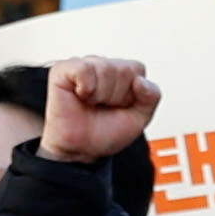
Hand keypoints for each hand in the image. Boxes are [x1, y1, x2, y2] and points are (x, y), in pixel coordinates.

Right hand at [42, 56, 162, 164]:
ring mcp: (83, 66)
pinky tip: (81, 96)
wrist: (82, 150)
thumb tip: (140, 81)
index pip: (137, 69)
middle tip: (103, 107)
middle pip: (123, 69)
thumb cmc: (107, 131)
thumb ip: (151, 97)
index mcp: (122, 73)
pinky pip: (83, 68)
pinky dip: (86, 87)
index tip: (119, 106)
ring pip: (105, 68)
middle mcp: (103, 66)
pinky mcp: (62, 71)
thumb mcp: (140, 117)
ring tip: (91, 103)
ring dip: (101, 95)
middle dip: (116, 96)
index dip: (131, 93)